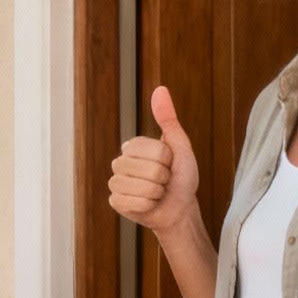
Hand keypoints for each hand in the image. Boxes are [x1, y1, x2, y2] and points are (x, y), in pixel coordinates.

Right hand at [108, 86, 200, 231]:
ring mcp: (116, 183)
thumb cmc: (181, 176)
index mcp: (133, 146)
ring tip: (157, 192)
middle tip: (164, 181)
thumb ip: (168, 118)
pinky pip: (134, 203)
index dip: (168, 159)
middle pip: (149, 169)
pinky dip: (149, 206)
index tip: (169, 164)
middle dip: (164, 178)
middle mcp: (120, 162)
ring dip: (157, 193)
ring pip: (142, 187)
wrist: (180, 208)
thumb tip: (160, 89)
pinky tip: (148, 204)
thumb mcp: (180, 146)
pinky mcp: (116, 202)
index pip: (153, 150)